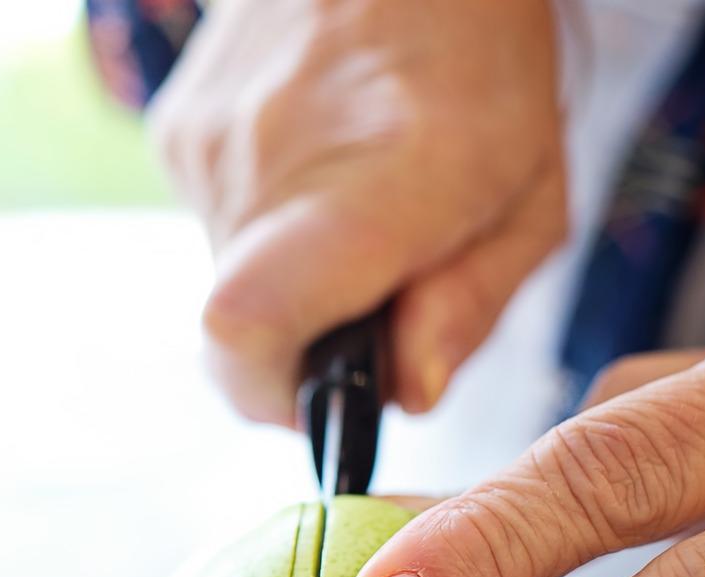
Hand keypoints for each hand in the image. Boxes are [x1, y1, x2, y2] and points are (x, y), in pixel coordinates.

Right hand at [149, 0, 564, 422]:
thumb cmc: (483, 52)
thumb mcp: (529, 194)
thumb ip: (469, 309)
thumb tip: (405, 392)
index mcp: (376, 186)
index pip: (245, 333)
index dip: (275, 395)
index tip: (329, 395)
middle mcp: (269, 165)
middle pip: (244, 328)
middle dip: (308, 335)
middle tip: (377, 280)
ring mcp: (205, 144)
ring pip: (227, 275)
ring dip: (288, 271)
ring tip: (352, 197)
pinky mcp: (175, 129)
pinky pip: (213, 221)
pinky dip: (264, 220)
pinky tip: (316, 157)